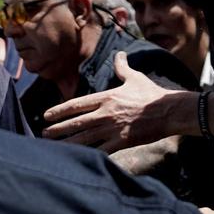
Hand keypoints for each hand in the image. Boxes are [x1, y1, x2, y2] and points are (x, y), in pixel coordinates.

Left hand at [42, 56, 180, 151]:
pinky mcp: (122, 142)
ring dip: (67, 142)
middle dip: (58, 129)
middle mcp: (106, 113)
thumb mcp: (135, 77)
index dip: (60, 110)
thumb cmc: (151, 94)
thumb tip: (119, 54)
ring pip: (84, 138)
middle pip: (76, 122)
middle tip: (44, 133)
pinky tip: (77, 159)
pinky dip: (88, 155)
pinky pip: (101, 151)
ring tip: (53, 147)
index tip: (46, 115)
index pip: (77, 104)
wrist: (169, 111)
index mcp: (107, 97)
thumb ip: (122, 67)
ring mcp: (113, 129)